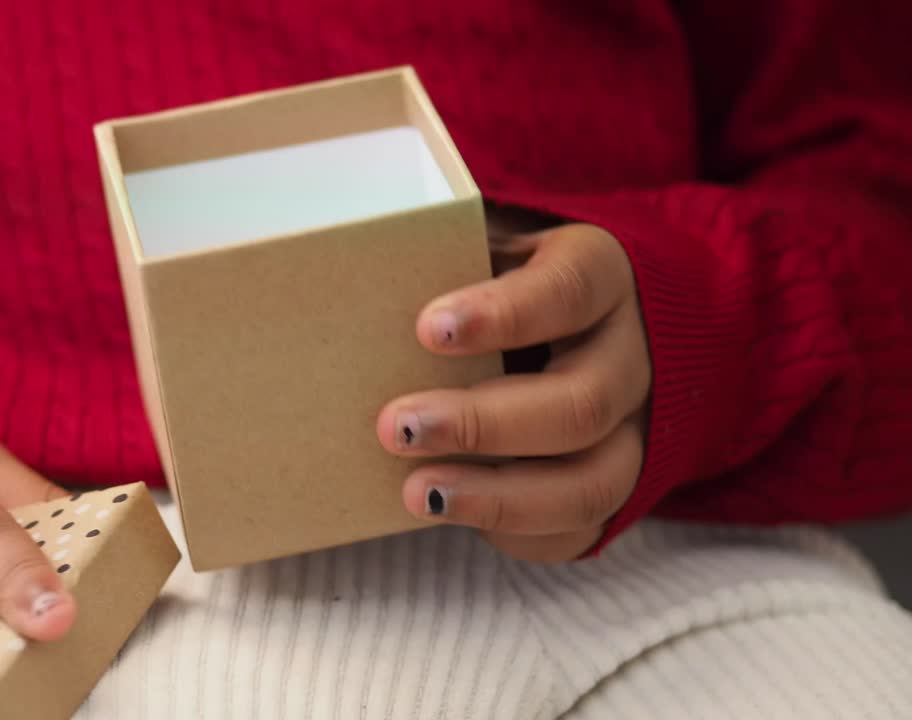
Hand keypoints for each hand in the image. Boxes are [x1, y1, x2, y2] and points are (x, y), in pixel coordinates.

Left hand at [378, 222, 649, 561]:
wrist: (575, 320)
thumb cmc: (500, 271)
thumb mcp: (484, 237)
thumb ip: (442, 247)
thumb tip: (350, 268)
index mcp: (601, 273)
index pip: (570, 289)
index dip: (504, 314)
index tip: (427, 328)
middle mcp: (631, 355)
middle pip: (582, 404)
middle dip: (483, 424)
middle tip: (396, 428)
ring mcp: (633, 428)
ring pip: (594, 482)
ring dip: (498, 497)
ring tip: (416, 493)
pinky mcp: (616, 483)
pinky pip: (580, 528)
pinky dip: (516, 531)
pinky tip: (450, 514)